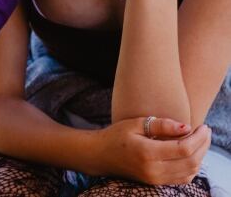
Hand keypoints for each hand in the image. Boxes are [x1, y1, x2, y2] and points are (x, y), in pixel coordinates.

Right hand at [93, 117, 210, 185]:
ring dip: (200, 156)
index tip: (203, 126)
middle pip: (191, 161)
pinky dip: (192, 166)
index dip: (198, 138)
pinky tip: (191, 153)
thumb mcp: (135, 124)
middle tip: (205, 131)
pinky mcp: (156, 183)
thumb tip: (186, 127)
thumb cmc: (116, 135)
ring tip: (200, 140)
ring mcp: (155, 179)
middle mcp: (153, 170)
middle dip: (203, 146)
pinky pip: (183, 178)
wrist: (100, 155)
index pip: (184, 148)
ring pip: (190, 172)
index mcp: (147, 153)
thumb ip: (161, 125)